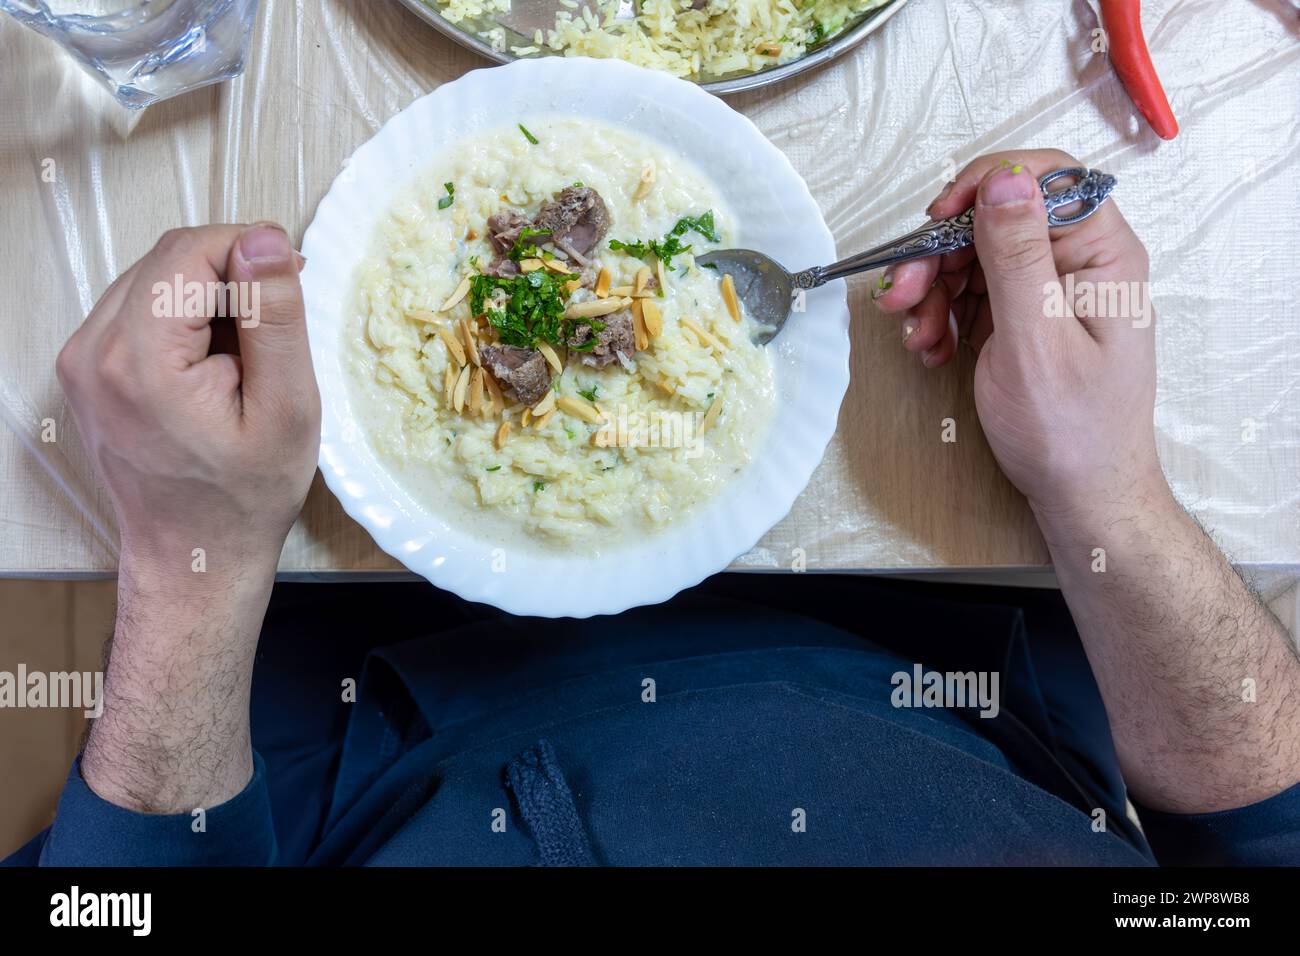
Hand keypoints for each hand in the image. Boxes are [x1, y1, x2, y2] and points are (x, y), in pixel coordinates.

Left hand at [56, 223, 318, 811]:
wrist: (195, 557)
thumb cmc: (246, 496)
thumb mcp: (287, 409)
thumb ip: (274, 319)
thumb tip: (268, 239)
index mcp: (138, 357)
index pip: (191, 250)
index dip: (251, 249)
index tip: (295, 280)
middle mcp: (91, 349)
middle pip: (167, 259)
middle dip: (230, 273)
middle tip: (278, 325)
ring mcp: (79, 360)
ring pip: (151, 279)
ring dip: (207, 295)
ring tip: (248, 352)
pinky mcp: (85, 370)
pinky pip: (137, 310)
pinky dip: (182, 318)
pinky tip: (215, 364)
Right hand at [875, 150, 1160, 517]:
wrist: (1080, 493)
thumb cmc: (1072, 430)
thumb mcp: (1036, 339)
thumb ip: (1018, 255)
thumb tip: (1006, 180)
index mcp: (1102, 254)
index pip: (1045, 178)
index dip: (986, 187)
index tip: (939, 219)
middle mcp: (1078, 262)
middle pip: (996, 219)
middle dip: (942, 253)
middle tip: (904, 294)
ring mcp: (1047, 290)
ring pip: (974, 256)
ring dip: (933, 290)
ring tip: (918, 335)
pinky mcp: (1023, 317)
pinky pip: (971, 293)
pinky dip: (941, 316)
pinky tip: (932, 348)